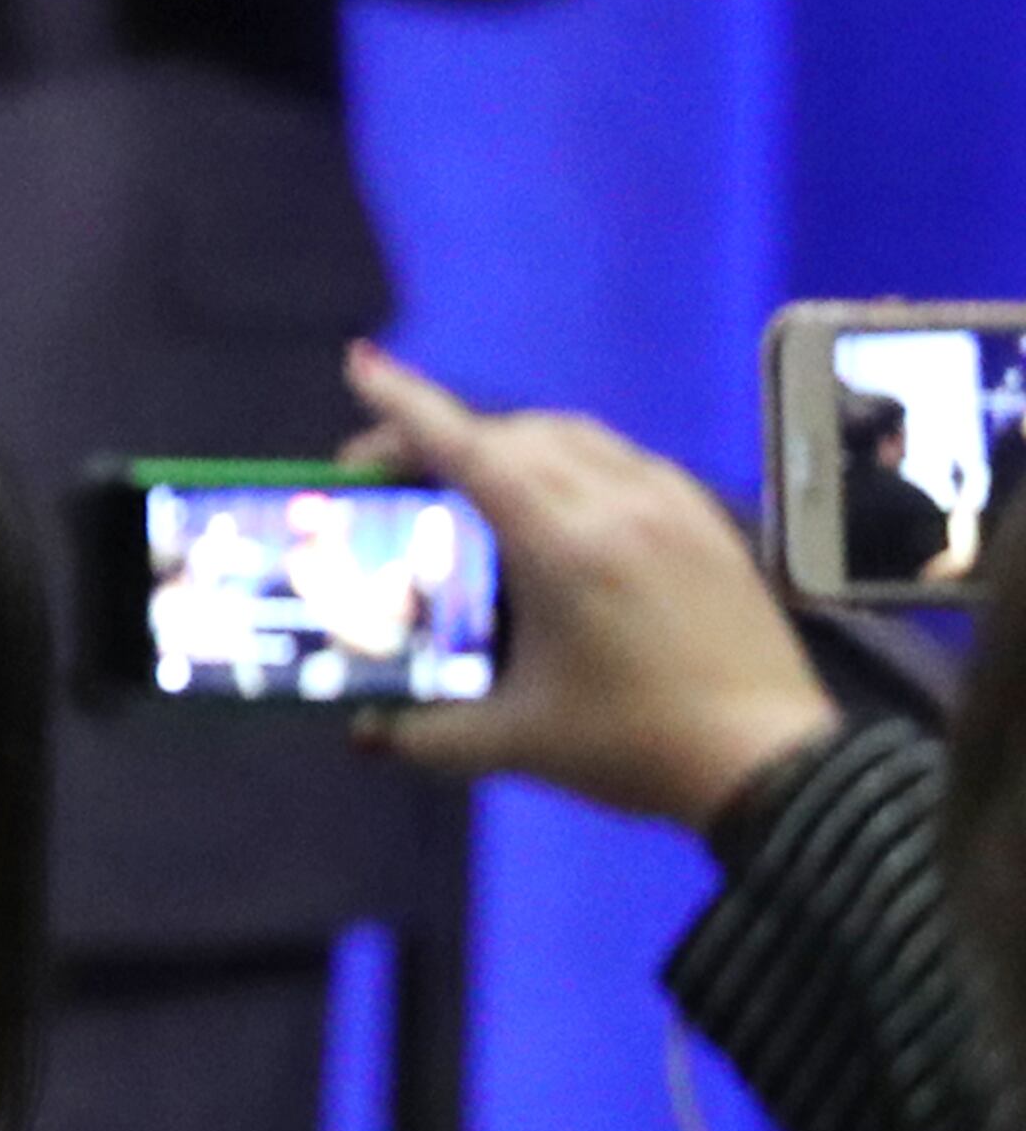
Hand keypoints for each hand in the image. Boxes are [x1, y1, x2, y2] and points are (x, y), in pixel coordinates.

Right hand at [340, 346, 837, 829]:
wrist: (769, 762)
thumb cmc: (633, 748)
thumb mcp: (512, 744)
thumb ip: (421, 733)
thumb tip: (361, 733)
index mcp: (562, 545)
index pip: (468, 449)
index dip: (406, 406)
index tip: (362, 367)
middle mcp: (617, 502)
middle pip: (513, 433)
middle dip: (445, 434)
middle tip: (396, 473)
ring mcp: (670, 503)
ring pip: (572, 435)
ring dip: (508, 441)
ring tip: (469, 480)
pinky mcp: (704, 518)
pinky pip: (620, 458)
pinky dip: (567, 459)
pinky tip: (554, 503)